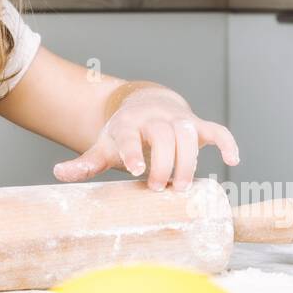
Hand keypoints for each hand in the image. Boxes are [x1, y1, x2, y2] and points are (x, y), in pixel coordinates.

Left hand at [53, 86, 239, 191]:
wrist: (145, 105)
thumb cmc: (124, 133)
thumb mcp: (104, 146)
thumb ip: (86, 163)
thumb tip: (58, 174)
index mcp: (129, 124)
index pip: (131, 135)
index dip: (134, 151)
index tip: (137, 170)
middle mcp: (155, 119)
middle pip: (163, 136)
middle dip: (163, 163)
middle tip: (159, 188)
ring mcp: (178, 120)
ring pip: (189, 132)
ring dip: (189, 160)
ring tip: (183, 186)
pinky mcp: (198, 125)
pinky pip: (217, 130)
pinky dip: (226, 142)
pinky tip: (233, 160)